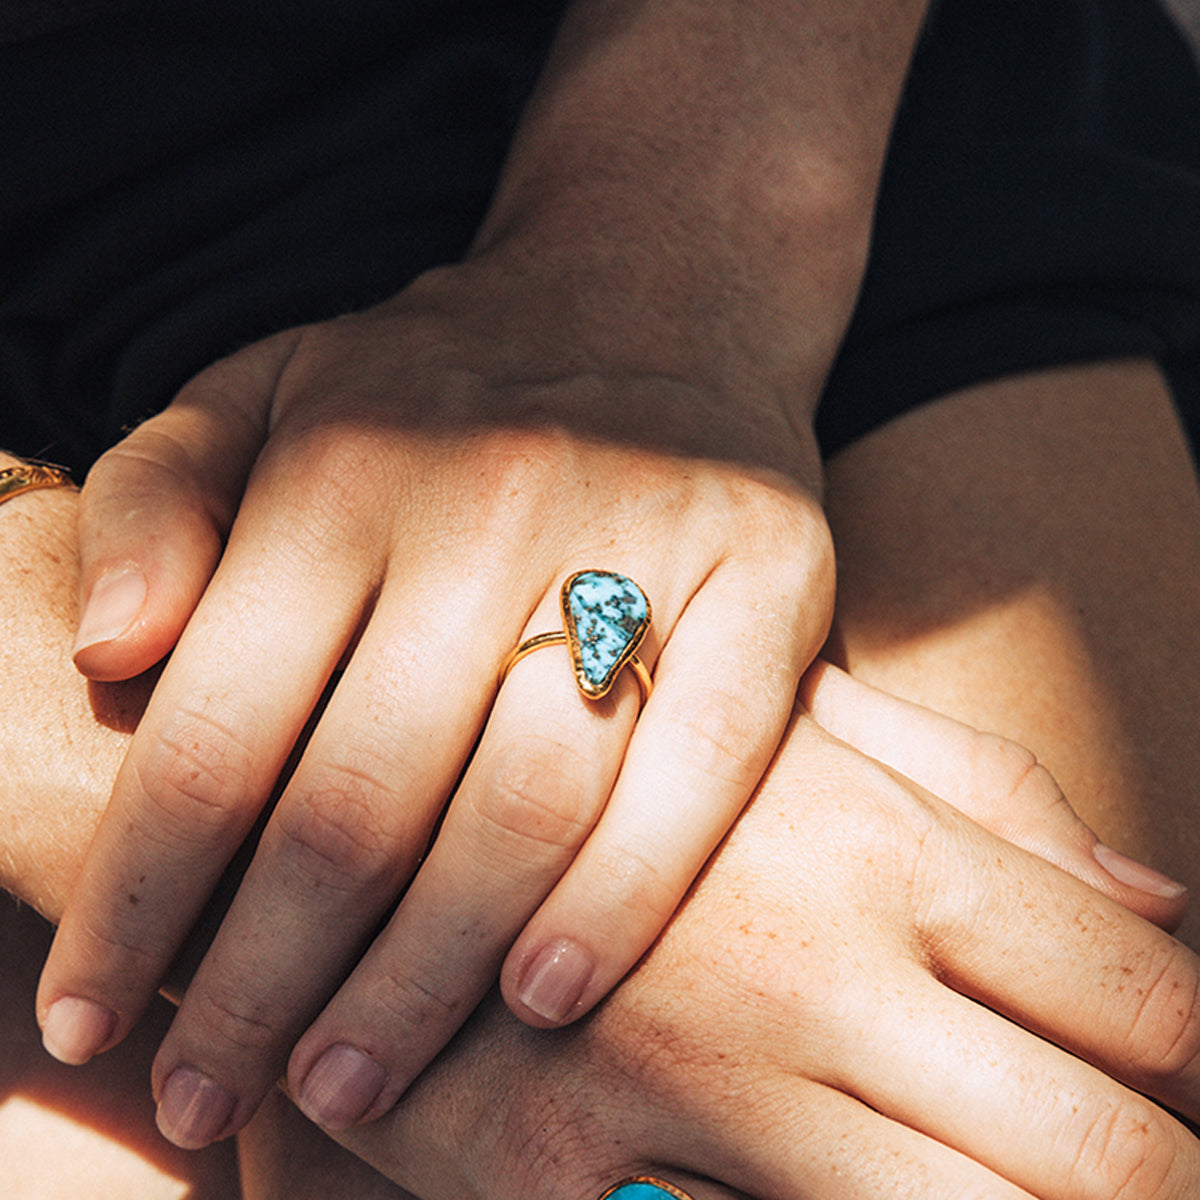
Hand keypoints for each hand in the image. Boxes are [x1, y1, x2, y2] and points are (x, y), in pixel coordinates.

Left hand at [37, 243, 834, 1147]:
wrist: (654, 297)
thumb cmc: (436, 382)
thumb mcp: (258, 391)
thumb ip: (155, 502)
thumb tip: (103, 653)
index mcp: (339, 474)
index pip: (208, 733)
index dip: (138, 902)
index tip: (96, 1024)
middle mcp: (486, 505)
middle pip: (357, 804)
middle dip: (270, 984)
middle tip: (220, 1096)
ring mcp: (643, 539)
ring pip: (522, 808)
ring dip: (425, 979)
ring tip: (353, 1085)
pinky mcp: (770, 578)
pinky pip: (696, 771)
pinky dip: (620, 899)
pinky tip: (540, 999)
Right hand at [332, 687, 1199, 1199]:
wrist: (357, 787)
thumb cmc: (604, 741)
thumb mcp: (791, 715)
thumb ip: (976, 791)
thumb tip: (1160, 901)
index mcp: (884, 849)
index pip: (1149, 999)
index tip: (1178, 1080)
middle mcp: (820, 978)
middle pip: (1110, 1158)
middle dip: (1168, 1184)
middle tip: (1152, 1173)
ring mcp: (698, 1096)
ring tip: (1000, 1171)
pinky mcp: (568, 1179)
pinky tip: (852, 1186)